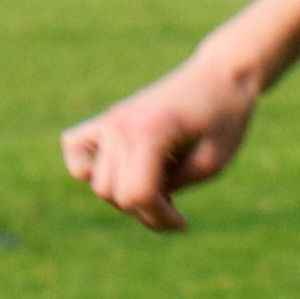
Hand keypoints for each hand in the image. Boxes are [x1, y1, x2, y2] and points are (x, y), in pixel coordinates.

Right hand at [60, 54, 259, 231]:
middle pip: (113, 193)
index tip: (183, 222)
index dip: (159, 219)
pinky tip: (121, 171)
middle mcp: (121, 125)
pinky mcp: (108, 118)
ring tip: (157, 189)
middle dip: (145, 210)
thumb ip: (172, 187)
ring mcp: (111, 120)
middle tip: (175, 207)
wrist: (220, 75)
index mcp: (150, 133)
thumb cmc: (224, 118)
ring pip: (96, 181)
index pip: (136, 195)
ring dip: (124, 195)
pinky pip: (75, 148)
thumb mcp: (211, 163)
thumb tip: (138, 204)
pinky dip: (89, 167)